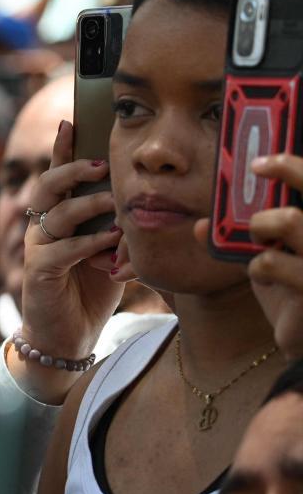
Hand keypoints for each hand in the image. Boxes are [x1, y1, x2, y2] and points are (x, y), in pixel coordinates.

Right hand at [13, 120, 125, 403]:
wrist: (67, 334)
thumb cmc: (89, 289)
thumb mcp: (107, 250)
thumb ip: (115, 225)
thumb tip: (139, 198)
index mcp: (57, 216)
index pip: (57, 174)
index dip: (62, 149)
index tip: (71, 121)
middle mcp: (42, 226)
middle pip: (48, 186)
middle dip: (72, 170)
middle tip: (99, 163)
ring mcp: (38, 247)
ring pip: (55, 213)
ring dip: (87, 205)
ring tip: (113, 201)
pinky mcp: (40, 271)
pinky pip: (62, 249)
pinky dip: (89, 243)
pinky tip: (110, 242)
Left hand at [197, 154, 302, 358]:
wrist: (301, 334)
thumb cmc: (287, 286)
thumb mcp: (265, 255)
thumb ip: (237, 238)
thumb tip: (202, 226)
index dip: (293, 164)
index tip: (260, 160)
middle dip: (286, 169)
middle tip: (258, 167)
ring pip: (289, 219)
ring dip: (261, 225)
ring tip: (260, 242)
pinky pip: (270, 261)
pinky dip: (257, 266)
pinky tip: (266, 277)